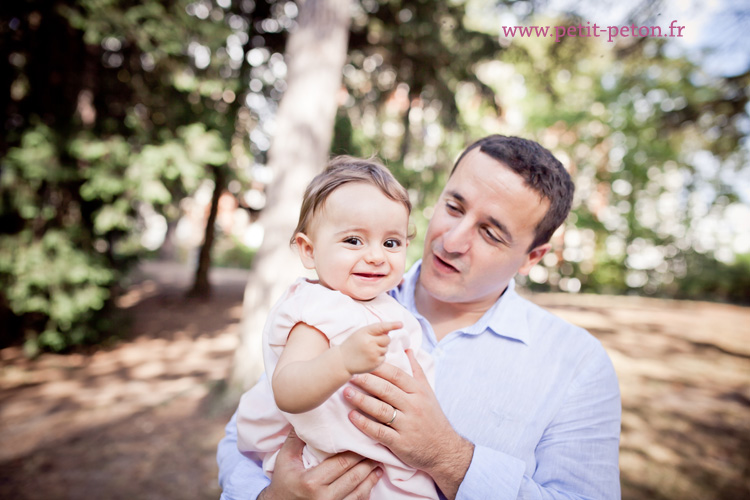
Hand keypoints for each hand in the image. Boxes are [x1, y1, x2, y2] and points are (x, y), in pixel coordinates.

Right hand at [259, 429, 381, 499]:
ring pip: (359, 492)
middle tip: (377, 449)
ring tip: (378, 464)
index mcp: (312, 482)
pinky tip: (371, 482)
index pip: (342, 463)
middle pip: (354, 476)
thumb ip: (296, 438)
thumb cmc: (283, 482)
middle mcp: (325, 497)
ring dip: (371, 477)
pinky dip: (366, 492)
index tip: (365, 440)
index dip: (356, 452)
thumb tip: (306, 414)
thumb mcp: (285, 459)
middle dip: (367, 462)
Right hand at [338, 321, 399, 374]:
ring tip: (368, 351)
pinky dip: (379, 357)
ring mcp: (373, 353)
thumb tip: (389, 332)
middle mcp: (370, 342)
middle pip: (387, 339)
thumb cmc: (353, 345)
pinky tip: (369, 358)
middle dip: (382, 340)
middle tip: (371, 343)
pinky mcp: (376, 363)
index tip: (401, 324)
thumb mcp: (360, 334)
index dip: (392, 325)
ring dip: (380, 349)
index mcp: (365, 332)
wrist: (342, 361)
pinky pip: (384, 357)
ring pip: (386, 348)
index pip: (381, 327)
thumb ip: (374, 331)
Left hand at [343, 350, 473, 498]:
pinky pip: (380, 432)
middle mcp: (413, 407)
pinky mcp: (400, 443)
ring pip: (381, 410)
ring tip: (346, 393)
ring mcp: (407, 425)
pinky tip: (352, 416)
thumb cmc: (432, 418)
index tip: (362, 363)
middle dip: (366, 381)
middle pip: (386, 390)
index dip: (378, 368)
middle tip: (349, 375)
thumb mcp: (428, 393)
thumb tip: (407, 349)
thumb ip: (417, 371)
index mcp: (418, 392)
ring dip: (362, 401)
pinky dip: (364, 424)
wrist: (444, 450)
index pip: (396, 375)